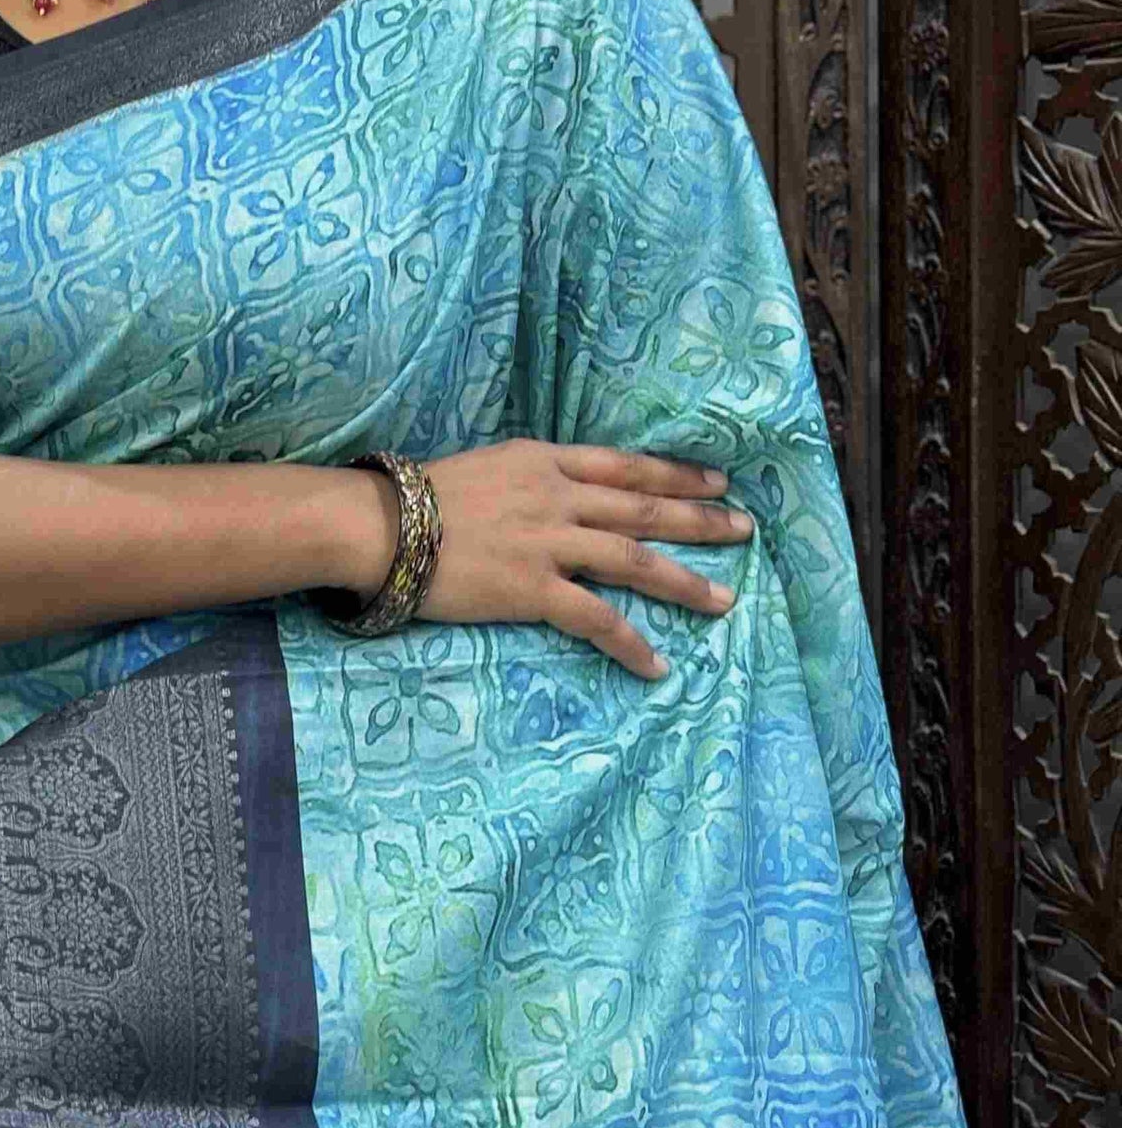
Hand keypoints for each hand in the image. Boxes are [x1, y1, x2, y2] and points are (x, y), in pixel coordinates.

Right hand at [412, 440, 752, 678]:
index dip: (677, 474)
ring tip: (724, 601)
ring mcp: (549, 543)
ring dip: (684, 582)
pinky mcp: (533, 589)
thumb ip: (531, 478)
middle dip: (701, 519)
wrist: (381, 524)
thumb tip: (560, 494)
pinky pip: (595, 619)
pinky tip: (656, 666)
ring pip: (634, 560)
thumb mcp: (488, 466)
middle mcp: (557, 497)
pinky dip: (630, 644)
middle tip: (746, 530)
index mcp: (545, 462)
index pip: (627, 465)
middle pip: (644, 508)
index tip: (718, 481)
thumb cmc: (420, 497)